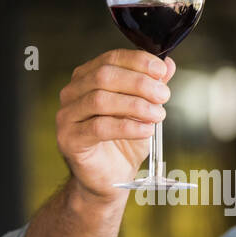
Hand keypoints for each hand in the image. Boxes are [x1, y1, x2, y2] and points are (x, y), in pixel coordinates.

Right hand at [55, 49, 174, 204]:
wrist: (111, 177)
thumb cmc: (124, 142)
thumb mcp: (144, 111)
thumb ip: (152, 87)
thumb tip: (168, 64)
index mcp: (88, 79)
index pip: (110, 59)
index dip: (138, 61)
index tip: (162, 71)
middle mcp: (73, 93)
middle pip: (104, 76)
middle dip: (139, 83)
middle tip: (164, 95)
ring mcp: (67, 115)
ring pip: (100, 100)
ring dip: (135, 105)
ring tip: (158, 115)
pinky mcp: (69, 139)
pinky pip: (99, 127)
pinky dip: (127, 127)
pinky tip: (146, 130)